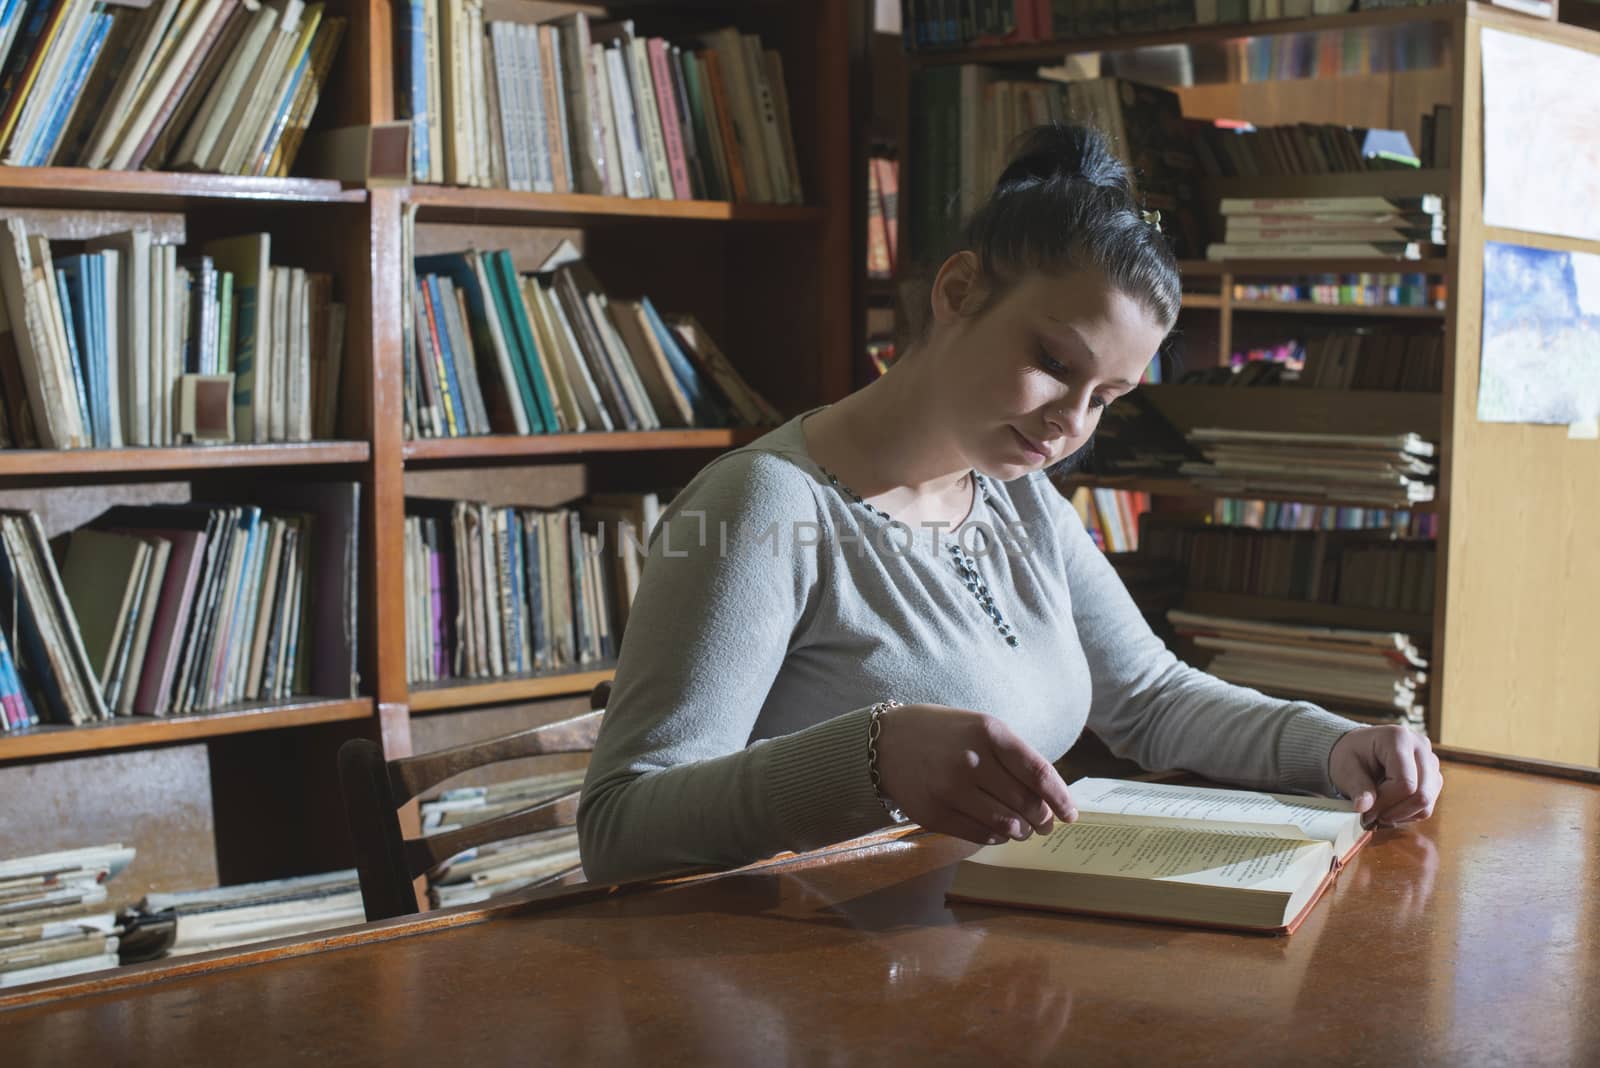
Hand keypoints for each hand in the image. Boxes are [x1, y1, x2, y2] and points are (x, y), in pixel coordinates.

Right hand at [874, 704, 1076, 843]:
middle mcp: (971, 761)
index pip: (1038, 773)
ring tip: (1022, 830)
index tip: (1070, 814)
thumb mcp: (980, 727)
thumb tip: (1049, 795)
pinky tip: (997, 831)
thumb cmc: (943, 734)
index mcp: (989, 732)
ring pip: (1005, 824)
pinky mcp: (936, 813)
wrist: (886, 743)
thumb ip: (1013, 756)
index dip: (1060, 798)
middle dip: (1043, 819)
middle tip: (1046, 825)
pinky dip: (996, 837)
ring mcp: (951, 789)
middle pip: (1026, 803)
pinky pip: (979, 834)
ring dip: (1021, 832)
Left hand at [1328, 726, 1441, 828]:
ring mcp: (1431, 762)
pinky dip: (1407, 813)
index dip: (1386, 802)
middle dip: (1395, 811)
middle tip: (1372, 816)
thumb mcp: (1346, 767)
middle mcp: (1421, 747)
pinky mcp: (1433, 777)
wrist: (1360, 749)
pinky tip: (1389, 807)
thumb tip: (1363, 808)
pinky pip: (1427, 806)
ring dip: (1401, 814)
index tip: (1366, 810)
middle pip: (1421, 795)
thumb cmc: (1352, 755)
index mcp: (1398, 738)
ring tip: (1378, 811)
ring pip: (1427, 804)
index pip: (1405, 783)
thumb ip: (1357, 787)